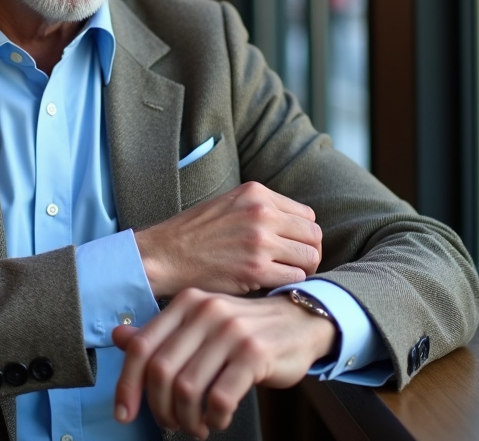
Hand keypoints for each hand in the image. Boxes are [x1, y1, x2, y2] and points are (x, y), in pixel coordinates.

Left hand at [112, 288, 336, 438]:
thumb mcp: (201, 324)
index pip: (141, 347)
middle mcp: (206, 311)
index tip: (124, 414)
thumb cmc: (245, 331)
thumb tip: (118, 337)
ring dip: (187, 418)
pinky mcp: (255, 353)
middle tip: (171, 424)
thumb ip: (162, 333)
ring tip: (196, 425)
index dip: (127, 385)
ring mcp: (231, 331)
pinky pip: (220, 397)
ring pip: (188, 388)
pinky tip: (218, 419)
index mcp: (187, 303)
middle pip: (161, 372)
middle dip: (160, 408)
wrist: (301, 323)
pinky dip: (214, 418)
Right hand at [134, 181, 321, 297]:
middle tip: (296, 267)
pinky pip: (293, 278)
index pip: (307, 215)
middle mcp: (262, 212)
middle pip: (314, 235)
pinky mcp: (255, 268)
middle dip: (309, 253)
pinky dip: (288, 284)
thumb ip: (262, 210)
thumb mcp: (230, 204)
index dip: (304, 235)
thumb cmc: (195, 233)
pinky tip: (272, 285)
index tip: (294, 248)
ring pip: (309, 257)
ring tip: (284, 277)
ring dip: (301, 271)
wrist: (165, 254)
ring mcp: (260, 240)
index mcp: (257, 193)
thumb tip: (295, 229)